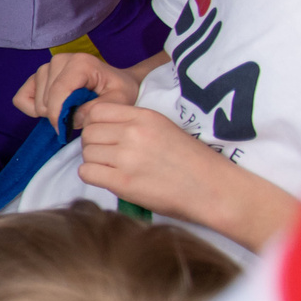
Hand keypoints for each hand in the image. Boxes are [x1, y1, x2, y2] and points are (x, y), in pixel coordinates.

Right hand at [14, 52, 138, 120]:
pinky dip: (32, 109)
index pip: (58, 92)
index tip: (67, 130)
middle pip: (46, 99)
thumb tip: (71, 117)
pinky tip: (52, 109)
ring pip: (35, 101)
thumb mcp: (120, 100)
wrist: (117, 82)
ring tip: (70, 110)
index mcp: (80, 63)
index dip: (59, 116)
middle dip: (59, 115)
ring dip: (50, 113)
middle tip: (78, 115)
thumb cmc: (119, 90)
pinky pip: (22, 98)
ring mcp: (46, 67)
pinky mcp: (36, 77)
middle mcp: (59, 60)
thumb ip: (97, 109)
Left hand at [69, 103, 227, 223]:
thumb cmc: (192, 161)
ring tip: (114, 169)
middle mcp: (133, 133)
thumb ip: (133, 124)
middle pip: (88, 132)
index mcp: (145, 117)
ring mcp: (127, 158)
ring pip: (86, 153)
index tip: (104, 135)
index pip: (97, 111)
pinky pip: (86, 173)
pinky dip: (93, 176)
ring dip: (95, 161)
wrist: (214, 190)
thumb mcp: (164, 128)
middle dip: (93, 144)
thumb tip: (97, 127)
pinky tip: (110, 179)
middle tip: (109, 156)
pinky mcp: (123, 182)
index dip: (95, 124)